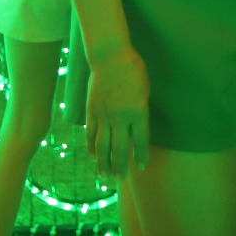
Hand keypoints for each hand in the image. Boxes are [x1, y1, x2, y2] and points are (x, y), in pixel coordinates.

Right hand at [86, 46, 149, 177]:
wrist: (111, 56)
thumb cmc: (133, 70)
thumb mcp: (145, 91)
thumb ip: (141, 112)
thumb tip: (136, 132)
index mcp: (139, 111)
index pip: (141, 141)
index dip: (141, 156)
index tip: (141, 167)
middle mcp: (121, 117)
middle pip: (120, 148)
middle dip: (120, 166)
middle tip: (119, 179)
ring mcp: (104, 115)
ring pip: (102, 146)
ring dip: (104, 163)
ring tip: (105, 176)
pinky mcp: (92, 111)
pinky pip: (91, 134)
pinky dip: (91, 148)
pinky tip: (93, 157)